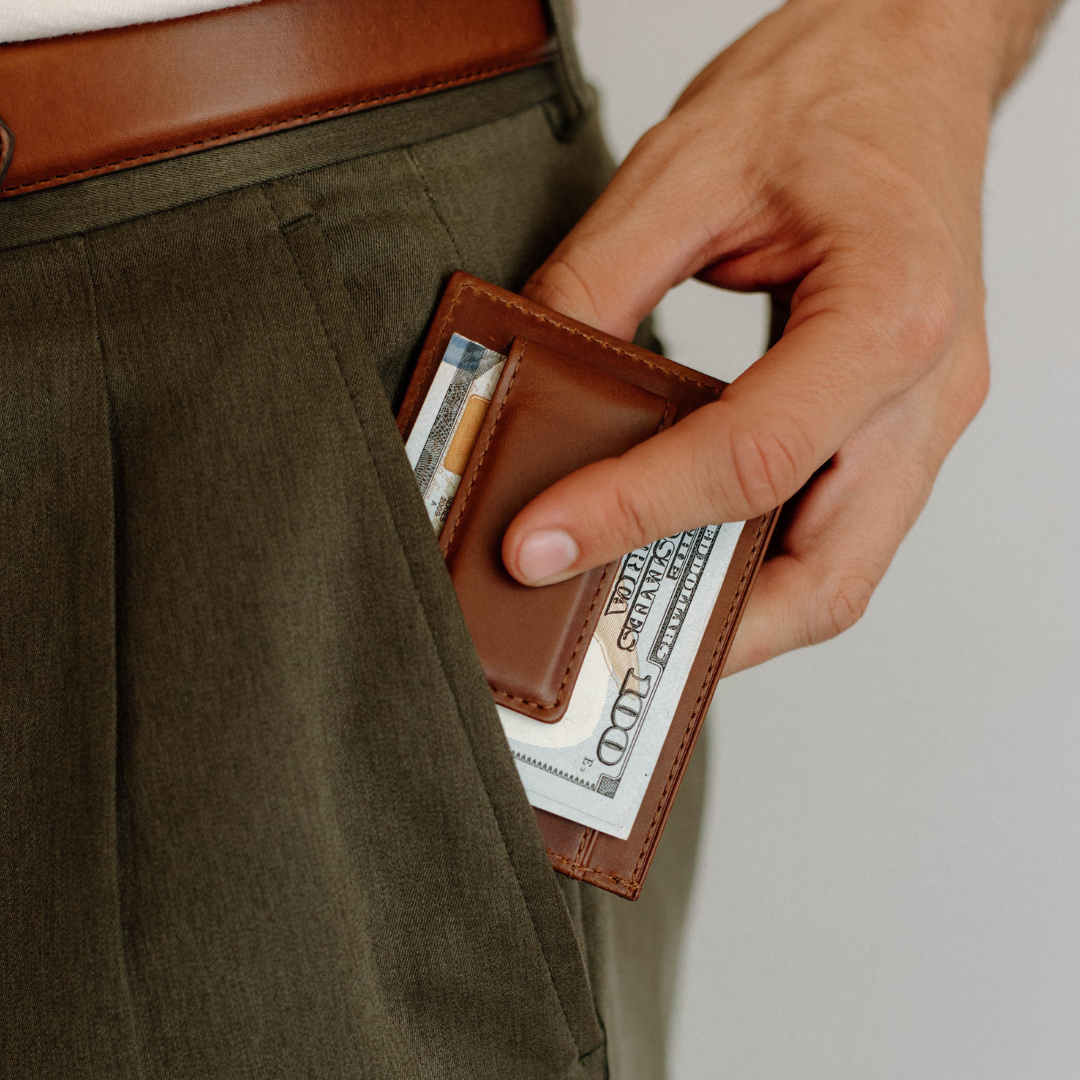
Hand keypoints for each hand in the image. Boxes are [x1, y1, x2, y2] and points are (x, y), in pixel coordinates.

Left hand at [503, 0, 1048, 673]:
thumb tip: (529, 388)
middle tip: (601, 640)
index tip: (539, 545)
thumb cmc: (828, 93)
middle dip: (712, 630)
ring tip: (634, 615)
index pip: (752, 459)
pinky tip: (685, 557)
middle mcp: (928, 389)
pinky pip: (834, 530)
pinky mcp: (900, 423)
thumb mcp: (687, 169)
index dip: (633, 513)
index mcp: (890, 315)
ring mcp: (926, 417)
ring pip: (840, 572)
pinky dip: (759, 567)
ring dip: (738, 616)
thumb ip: (600, 286)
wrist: (911, 56)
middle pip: (828, 574)